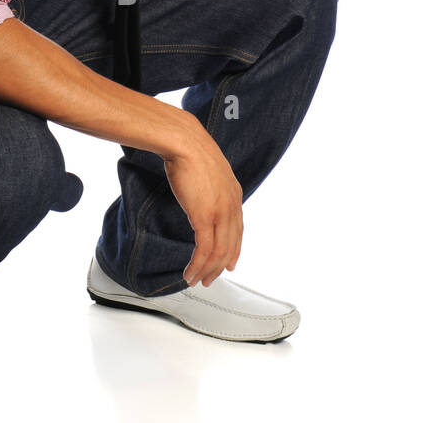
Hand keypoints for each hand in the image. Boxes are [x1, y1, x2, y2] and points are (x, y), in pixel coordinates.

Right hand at [162, 124, 243, 285]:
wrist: (185, 142)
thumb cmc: (190, 149)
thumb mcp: (206, 169)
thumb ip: (208, 184)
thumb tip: (199, 190)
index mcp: (234, 193)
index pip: (238, 230)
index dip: (233, 250)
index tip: (228, 263)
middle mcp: (232, 205)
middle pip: (231, 245)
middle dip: (220, 266)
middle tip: (209, 279)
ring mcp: (220, 212)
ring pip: (219, 253)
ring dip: (207, 271)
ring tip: (196, 280)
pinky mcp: (205, 217)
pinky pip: (204, 250)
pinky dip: (198, 265)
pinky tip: (190, 273)